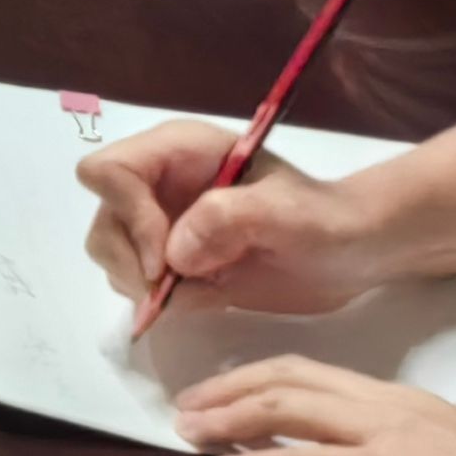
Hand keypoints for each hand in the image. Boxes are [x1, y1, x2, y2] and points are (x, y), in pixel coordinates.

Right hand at [77, 122, 387, 317]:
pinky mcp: (172, 263)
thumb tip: (172, 253)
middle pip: (103, 219)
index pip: (108, 172)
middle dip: (132, 259)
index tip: (165, 259)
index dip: (128, 216)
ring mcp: (162, 223)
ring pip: (111, 254)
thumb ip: (229, 217)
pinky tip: (212, 296)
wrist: (351, 253)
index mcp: (178, 152)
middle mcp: (158, 184)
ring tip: (202, 290)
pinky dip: (164, 303)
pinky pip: (138, 285)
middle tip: (178, 287)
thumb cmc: (326, 221)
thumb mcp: (288, 213)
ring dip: (144, 284)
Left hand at [173, 359, 455, 455]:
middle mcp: (396, 407)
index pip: (327, 377)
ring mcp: (387, 437)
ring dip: (229, 417)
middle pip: (293, 378)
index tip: (233, 389)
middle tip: (189, 402)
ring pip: (285, 408)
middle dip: (233, 386)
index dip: (272, 378)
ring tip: (189, 429)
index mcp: (419, 404)